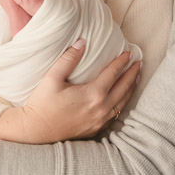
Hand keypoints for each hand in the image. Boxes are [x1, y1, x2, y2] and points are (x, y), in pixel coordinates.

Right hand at [0, 40, 140, 143]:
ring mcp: (99, 121)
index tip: (129, 53)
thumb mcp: (52, 78)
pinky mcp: (95, 129)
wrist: (35, 132)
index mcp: (93, 94)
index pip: (113, 74)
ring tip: (136, 78)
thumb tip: (82, 42)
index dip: (122, 62)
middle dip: (132, 74)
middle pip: (124, 88)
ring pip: (123, 103)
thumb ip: (68, 58)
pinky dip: (123, 103)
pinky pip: (116, 115)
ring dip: (131, 89)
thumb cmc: (42, 105)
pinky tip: (123, 98)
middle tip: (140, 62)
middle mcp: (100, 109)